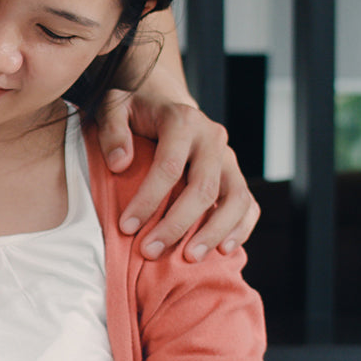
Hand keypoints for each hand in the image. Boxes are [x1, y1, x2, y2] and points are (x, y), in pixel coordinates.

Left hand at [97, 88, 258, 260]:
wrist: (164, 102)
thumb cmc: (135, 111)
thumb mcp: (114, 108)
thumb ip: (113, 131)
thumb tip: (120, 163)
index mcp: (183, 121)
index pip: (169, 166)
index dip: (148, 200)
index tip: (126, 227)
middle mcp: (212, 138)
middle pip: (203, 188)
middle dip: (177, 224)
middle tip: (150, 251)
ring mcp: (229, 158)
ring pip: (235, 199)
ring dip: (214, 232)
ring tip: (189, 258)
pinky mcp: (237, 175)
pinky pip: (248, 204)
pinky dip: (240, 229)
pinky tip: (222, 250)